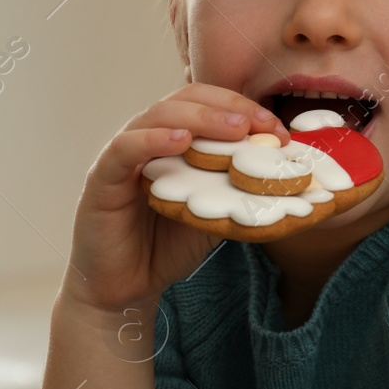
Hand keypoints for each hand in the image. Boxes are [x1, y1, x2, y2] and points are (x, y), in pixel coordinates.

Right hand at [63, 83, 285, 313]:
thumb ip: (239, 189)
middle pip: (186, 100)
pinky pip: (125, 148)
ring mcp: (124, 155)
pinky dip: (153, 139)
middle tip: (259, 124)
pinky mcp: (102, 177)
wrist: (127, 288)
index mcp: (176, 141)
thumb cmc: (168, 247)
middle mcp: (149, 139)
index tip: (276, 129)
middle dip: (227, 107)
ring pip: (158, 116)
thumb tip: (286, 177)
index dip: (243, 108)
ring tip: (233, 128)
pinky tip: (180, 141)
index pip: (208, 105)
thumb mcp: (215, 213)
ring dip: (200, 117)